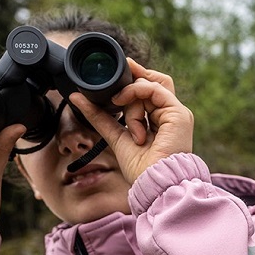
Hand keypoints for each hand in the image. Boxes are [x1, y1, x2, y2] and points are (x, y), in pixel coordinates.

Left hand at [69, 58, 193, 184]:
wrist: (154, 182)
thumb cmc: (141, 168)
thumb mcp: (115, 135)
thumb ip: (99, 116)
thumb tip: (76, 97)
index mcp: (160, 120)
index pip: (150, 90)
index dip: (134, 79)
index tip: (117, 73)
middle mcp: (170, 114)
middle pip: (153, 82)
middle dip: (134, 75)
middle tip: (117, 76)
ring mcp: (175, 113)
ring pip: (148, 87)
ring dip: (129, 97)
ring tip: (123, 117)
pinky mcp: (178, 113)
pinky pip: (154, 90)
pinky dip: (135, 92)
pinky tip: (123, 103)